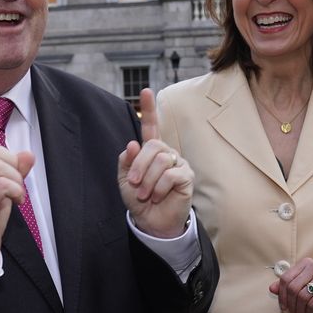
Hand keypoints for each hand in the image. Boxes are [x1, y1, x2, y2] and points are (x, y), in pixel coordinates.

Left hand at [118, 89, 193, 238]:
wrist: (150, 221)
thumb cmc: (139, 199)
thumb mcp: (125, 180)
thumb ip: (127, 162)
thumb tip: (132, 144)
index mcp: (150, 151)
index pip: (151, 126)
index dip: (149, 109)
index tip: (145, 91)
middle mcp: (166, 153)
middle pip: (153, 146)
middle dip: (140, 166)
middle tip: (135, 184)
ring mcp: (178, 164)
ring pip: (161, 160)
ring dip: (148, 181)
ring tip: (145, 194)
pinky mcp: (186, 177)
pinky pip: (171, 175)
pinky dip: (159, 188)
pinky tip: (158, 196)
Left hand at [268, 257, 312, 312]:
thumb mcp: (304, 288)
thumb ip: (288, 287)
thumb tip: (271, 288)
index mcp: (305, 263)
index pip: (285, 278)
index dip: (281, 295)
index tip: (282, 307)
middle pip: (293, 287)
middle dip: (290, 305)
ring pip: (302, 296)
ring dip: (299, 311)